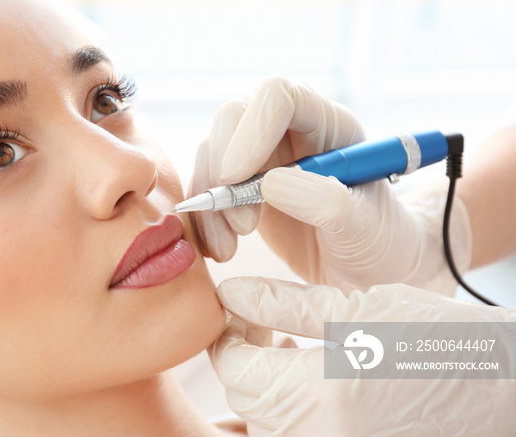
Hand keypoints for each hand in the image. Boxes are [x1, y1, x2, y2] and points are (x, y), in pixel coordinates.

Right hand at [190, 77, 470, 294]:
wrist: (368, 269)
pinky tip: (220, 249)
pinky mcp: (241, 186)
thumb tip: (271, 183)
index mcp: (330, 125)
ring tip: (229, 249)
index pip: (280, 97)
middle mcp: (291, 131)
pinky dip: (203, 219)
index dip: (252, 129)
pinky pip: (205, 187)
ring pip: (212, 153)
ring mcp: (262, 157)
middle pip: (234, 117)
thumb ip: (328, 204)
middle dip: (224, 168)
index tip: (236, 178)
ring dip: (210, 201)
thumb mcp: (366, 228)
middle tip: (243, 225)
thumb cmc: (378, 240)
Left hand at [210, 277, 515, 436]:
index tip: (244, 312)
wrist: (502, 392)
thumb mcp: (356, 309)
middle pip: (245, 399)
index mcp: (317, 396)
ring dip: (267, 387)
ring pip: (265, 424)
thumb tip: (231, 294)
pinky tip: (314, 381)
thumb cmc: (438, 340)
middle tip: (269, 326)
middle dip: (247, 359)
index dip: (230, 336)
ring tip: (295, 351)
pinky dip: (290, 412)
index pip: (232, 369)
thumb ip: (283, 304)